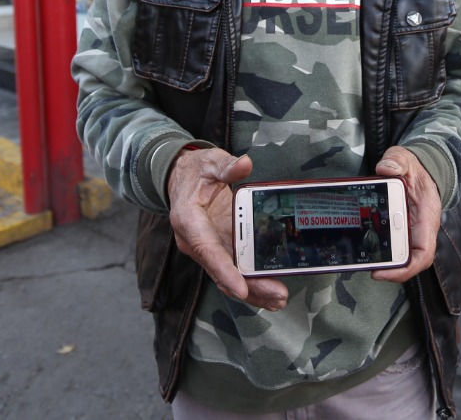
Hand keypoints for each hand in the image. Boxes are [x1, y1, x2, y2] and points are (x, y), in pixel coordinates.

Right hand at [166, 148, 287, 310]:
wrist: (180, 178)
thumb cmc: (194, 171)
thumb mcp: (209, 161)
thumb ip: (226, 165)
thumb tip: (244, 164)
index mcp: (189, 220)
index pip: (207, 250)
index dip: (224, 271)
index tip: (241, 289)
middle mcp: (195, 241)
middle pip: (222, 271)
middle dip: (250, 287)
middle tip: (277, 295)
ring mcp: (208, 247)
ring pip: (228, 276)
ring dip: (254, 291)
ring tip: (279, 299)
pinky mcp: (218, 248)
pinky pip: (233, 270)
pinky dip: (251, 282)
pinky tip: (269, 292)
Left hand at [371, 146, 441, 283]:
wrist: (420, 168)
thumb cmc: (415, 167)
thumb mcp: (405, 159)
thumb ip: (397, 161)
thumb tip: (385, 169)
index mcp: (427, 217)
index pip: (424, 252)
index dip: (406, 267)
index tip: (383, 271)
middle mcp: (420, 229)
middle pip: (411, 260)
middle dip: (392, 269)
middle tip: (367, 267)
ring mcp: (410, 231)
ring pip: (402, 256)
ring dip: (384, 261)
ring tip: (361, 261)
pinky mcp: (400, 229)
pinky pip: (393, 246)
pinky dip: (380, 250)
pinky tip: (362, 248)